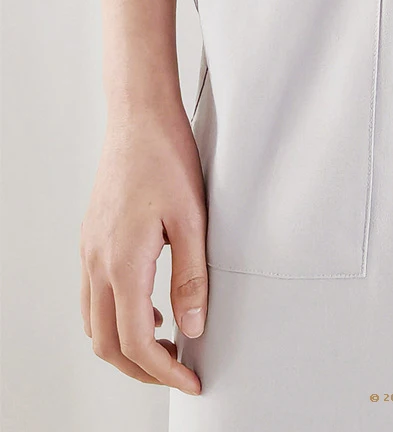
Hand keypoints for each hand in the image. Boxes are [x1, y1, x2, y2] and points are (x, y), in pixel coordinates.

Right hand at [80, 92, 207, 392]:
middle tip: (179, 372)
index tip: (192, 381)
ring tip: (168, 346)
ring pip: (95, 323)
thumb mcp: (192, 218)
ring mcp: (89, 251)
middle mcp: (97, 263)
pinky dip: (117, 317)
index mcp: (123, 263)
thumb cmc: (168, 159)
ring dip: (126, 346)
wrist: (139, 119)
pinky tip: (151, 308)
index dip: (164, 371)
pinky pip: (94, 296)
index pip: (136, 340)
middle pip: (107, 343)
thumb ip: (192, 276)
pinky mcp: (92, 240)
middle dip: (141, 369)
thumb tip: (193, 327)